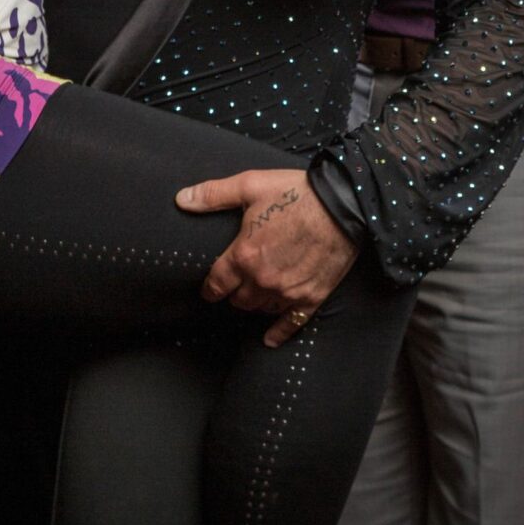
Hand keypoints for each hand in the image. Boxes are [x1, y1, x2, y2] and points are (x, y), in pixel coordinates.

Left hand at [176, 168, 357, 347]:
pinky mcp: (311, 297)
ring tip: (254, 295)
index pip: (216, 283)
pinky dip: (277, 333)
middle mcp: (262, 279)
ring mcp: (287, 292)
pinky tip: (269, 338)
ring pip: (260, 310)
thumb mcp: (250, 185)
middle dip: (233, 293)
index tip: (208, 290)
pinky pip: (289, 324)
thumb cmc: (295, 192)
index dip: (209, 288)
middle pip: (238, 300)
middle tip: (235, 285)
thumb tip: (182, 199)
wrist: (342, 204)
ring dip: (254, 304)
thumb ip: (213, 195)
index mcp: (244, 255)